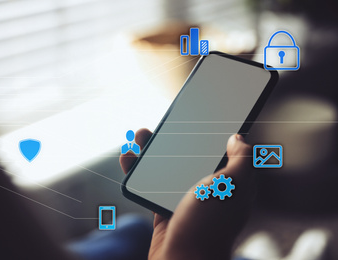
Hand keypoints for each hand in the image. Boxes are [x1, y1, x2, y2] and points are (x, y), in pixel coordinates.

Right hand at [120, 129, 253, 259]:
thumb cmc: (208, 223)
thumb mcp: (231, 185)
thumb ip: (241, 158)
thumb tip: (238, 137)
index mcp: (231, 182)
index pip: (226, 151)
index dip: (217, 132)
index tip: (205, 115)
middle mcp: (210, 188)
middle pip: (193, 154)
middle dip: (178, 136)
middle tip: (166, 122)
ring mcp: (186, 196)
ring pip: (170, 165)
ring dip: (153, 150)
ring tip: (140, 135)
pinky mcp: (166, 205)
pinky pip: (153, 181)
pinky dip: (140, 169)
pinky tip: (129, 157)